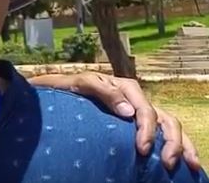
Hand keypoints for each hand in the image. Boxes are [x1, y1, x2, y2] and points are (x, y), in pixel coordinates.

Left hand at [29, 72, 199, 171]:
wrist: (59, 89)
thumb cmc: (70, 86)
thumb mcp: (83, 83)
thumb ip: (104, 92)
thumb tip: (129, 112)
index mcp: (127, 88)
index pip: (146, 111)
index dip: (147, 130)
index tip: (142, 150)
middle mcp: (138, 99)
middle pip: (165, 119)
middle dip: (172, 142)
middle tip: (168, 163)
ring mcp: (140, 111)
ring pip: (171, 125)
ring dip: (182, 145)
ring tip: (188, 165)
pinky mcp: (138, 124)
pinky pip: (163, 132)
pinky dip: (177, 145)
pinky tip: (184, 162)